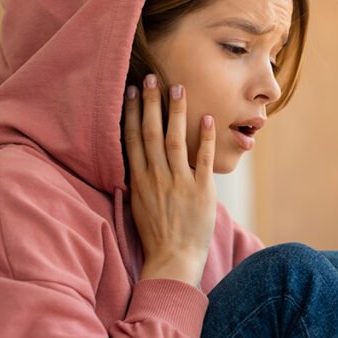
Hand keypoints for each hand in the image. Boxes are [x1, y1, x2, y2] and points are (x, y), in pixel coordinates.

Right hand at [122, 74, 216, 286]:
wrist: (173, 260)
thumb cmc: (156, 233)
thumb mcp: (138, 203)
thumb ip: (138, 178)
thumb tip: (135, 158)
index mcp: (138, 180)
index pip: (131, 138)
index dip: (129, 112)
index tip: (130, 90)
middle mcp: (156, 177)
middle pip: (150, 132)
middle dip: (149, 103)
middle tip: (151, 78)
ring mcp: (179, 183)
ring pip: (175, 140)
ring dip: (175, 113)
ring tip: (177, 89)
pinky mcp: (201, 191)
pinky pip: (203, 159)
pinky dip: (205, 138)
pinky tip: (207, 118)